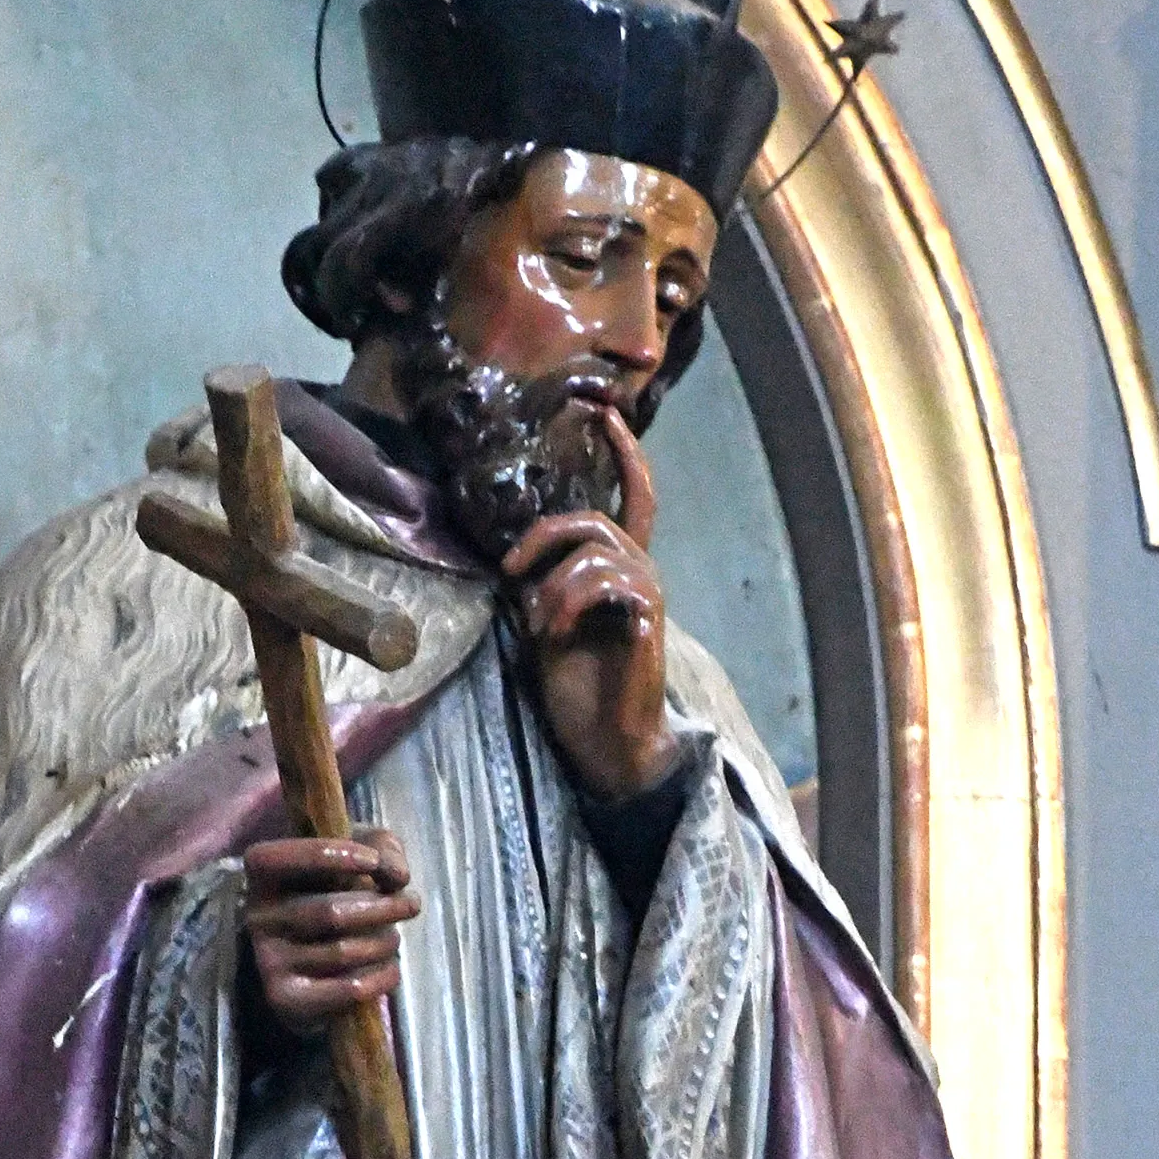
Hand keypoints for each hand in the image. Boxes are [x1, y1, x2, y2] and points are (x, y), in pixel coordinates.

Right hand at [244, 829, 419, 1036]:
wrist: (308, 963)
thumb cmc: (333, 892)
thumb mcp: (355, 854)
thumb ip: (380, 847)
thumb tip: (397, 876)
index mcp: (263, 874)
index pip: (287, 858)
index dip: (332, 855)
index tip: (374, 862)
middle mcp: (257, 916)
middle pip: (330, 913)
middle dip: (383, 908)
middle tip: (411, 904)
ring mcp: (268, 960)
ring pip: (343, 952)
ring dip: (385, 942)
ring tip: (394, 937)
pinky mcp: (285, 998)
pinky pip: (347, 989)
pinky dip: (381, 977)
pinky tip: (391, 967)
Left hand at [501, 406, 677, 799]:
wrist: (604, 742)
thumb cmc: (577, 689)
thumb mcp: (547, 625)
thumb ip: (542, 585)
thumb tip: (518, 563)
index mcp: (619, 569)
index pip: (633, 499)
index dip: (624, 456)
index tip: (606, 415)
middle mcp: (639, 572)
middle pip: (593, 519)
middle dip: (544, 537)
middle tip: (511, 571)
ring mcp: (646, 594)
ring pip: (594, 552)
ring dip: (553, 586)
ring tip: (540, 626)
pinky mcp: (647, 618)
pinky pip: (607, 581)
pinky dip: (569, 602)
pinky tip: (555, 633)